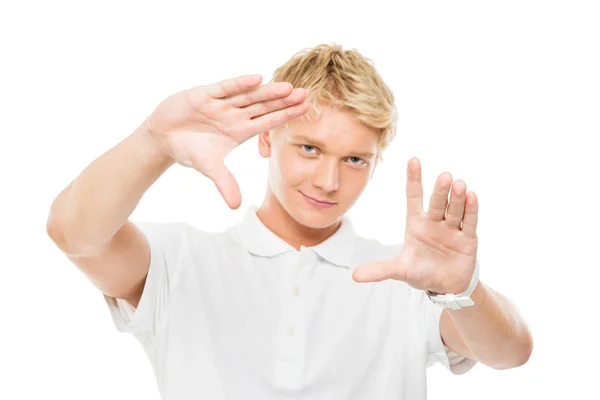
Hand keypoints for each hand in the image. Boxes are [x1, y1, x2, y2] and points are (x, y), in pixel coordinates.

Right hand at [145, 74, 310, 208]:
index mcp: (239, 130)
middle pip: (263, 107)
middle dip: (282, 102)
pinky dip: (238, 84)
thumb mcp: (209, 168)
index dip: (286, 115)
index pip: (267, 122)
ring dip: (266, 92)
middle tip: (304, 94)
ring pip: (248, 96)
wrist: (163, 137)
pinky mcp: (203, 95)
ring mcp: (220, 104)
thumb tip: (236, 207)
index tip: (305, 109)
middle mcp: (234, 115)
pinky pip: (224, 88)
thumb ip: (225, 183)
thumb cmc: (190, 149)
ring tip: (287, 87)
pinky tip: (256, 79)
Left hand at [352, 157, 478, 294]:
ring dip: (457, 197)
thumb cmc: (420, 272)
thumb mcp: (400, 271)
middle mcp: (434, 222)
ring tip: (459, 184)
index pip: (414, 197)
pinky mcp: (468, 239)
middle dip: (440, 190)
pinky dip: (471, 210)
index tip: (413, 160)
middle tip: (444, 176)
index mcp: (416, 224)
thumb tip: (354, 276)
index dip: (414, 179)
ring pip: (453, 209)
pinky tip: (472, 196)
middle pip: (436, 202)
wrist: (445, 287)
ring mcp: (452, 229)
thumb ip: (380, 270)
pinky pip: (469, 222)